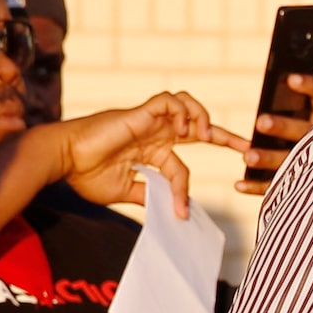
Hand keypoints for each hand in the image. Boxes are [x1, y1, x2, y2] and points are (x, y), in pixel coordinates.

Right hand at [54, 93, 247, 218]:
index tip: (183, 212)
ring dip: (202, 119)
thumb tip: (171, 210)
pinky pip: (170, 100)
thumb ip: (148, 196)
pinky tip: (183, 130)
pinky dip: (183, 111)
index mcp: (150, 153)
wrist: (64, 160)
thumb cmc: (86, 175)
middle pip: (197, 128)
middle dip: (225, 137)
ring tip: (203, 137)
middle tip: (249, 147)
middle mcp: (154, 135)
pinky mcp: (140, 113)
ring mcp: (149, 122)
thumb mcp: (124, 192)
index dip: (186, 191)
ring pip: (187, 105)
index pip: (182, 167)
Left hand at [237, 74, 312, 194]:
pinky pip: (278, 186)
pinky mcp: (299, 185)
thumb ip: (290, 102)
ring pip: (291, 161)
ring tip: (247, 157)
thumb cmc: (304, 132)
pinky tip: (239, 184)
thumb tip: (280, 82)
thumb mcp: (301, 114)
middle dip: (283, 126)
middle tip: (260, 122)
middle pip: (305, 131)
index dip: (309, 87)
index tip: (290, 79)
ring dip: (269, 159)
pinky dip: (257, 186)